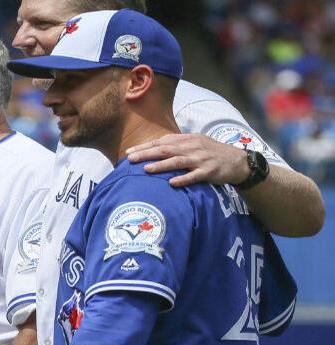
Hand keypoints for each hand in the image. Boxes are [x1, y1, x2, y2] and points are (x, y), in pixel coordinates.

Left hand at [125, 133, 250, 187]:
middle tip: (130, 159)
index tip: (128, 153)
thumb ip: (176, 145)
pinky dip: (183, 179)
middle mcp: (192, 147)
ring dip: (161, 165)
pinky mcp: (209, 171)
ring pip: (177, 161)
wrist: (237, 161)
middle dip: (147, 154)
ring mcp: (200, 159)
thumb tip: (153, 148)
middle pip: (166, 150)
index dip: (144, 147)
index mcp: (187, 140)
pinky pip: (194, 176)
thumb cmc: (211, 153)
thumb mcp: (194, 144)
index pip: (161, 142)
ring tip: (146, 169)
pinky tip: (172, 183)